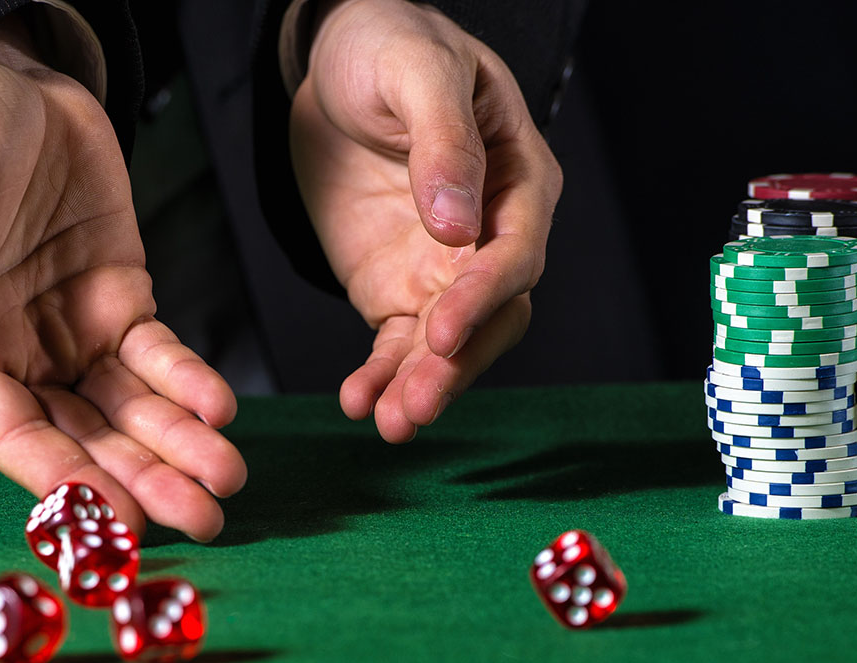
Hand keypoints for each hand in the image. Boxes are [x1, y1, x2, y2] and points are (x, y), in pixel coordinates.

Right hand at [0, 19, 244, 540]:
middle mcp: (20, 355)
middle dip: (144, 482)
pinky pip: (158, 355)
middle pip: (85, 438)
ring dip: (179, 446)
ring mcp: (73, 331)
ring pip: (130, 409)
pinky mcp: (120, 300)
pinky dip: (190, 383)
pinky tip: (221, 407)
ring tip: (227, 478)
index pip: (14, 434)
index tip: (118, 518)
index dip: (66, 481)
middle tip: (203, 519)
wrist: (12, 81)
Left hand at [290, 0, 562, 441]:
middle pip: (492, 316)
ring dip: (421, 385)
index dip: (484, 294)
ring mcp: (444, 269)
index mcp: (519, 180)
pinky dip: (381, 375)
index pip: (515, 252)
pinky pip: (396, 344)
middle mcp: (491, 236)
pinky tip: (359, 402)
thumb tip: (456, 225)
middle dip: (454, 364)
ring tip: (387, 420)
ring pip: (447, 345)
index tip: (444, 329)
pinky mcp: (397, 289)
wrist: (337, 62)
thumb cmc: (391, 47)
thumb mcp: (418, 72)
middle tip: (413, 405)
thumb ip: (443, 143)